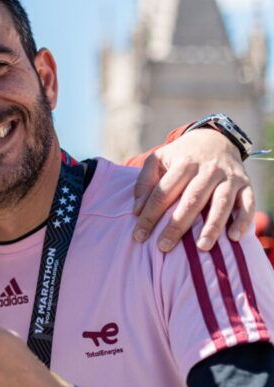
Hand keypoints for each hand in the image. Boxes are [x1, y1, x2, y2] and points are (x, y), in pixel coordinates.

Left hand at [133, 128, 253, 251]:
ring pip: (221, 203)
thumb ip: (144, 182)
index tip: (139, 236)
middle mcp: (208, 169)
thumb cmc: (181, 156)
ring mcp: (229, 177)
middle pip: (191, 199)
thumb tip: (137, 211)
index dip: (150, 215)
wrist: (216, 138)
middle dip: (177, 225)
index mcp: (184, 163)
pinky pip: (248, 204)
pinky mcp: (246, 184)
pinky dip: (244, 220)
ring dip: (212, 226)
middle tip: (164, 246)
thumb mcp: (159, 159)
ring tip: (202, 247)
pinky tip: (234, 237)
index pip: (163, 192)